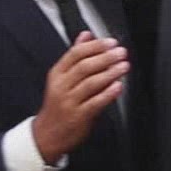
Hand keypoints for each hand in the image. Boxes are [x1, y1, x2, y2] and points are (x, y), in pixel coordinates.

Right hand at [31, 33, 127, 163]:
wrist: (46, 135)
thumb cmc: (57, 105)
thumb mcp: (61, 78)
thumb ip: (75, 56)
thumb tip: (86, 35)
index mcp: (57, 74)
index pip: (75, 54)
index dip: (95, 46)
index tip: (111, 42)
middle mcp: (61, 86)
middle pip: (84, 67)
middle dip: (105, 57)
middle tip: (120, 52)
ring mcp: (69, 102)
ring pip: (90, 83)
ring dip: (110, 73)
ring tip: (123, 66)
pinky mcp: (79, 116)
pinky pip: (95, 103)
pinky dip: (108, 94)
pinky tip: (118, 87)